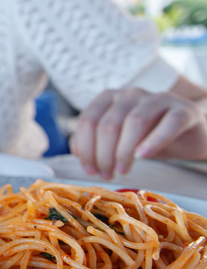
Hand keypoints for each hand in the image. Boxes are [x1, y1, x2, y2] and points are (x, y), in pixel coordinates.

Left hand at [70, 87, 206, 178]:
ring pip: (134, 122)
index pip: (88, 121)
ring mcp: (158, 98)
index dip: (86, 148)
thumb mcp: (118, 139)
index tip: (90, 170)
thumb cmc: (149, 135)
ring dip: (124, 151)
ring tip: (122, 171)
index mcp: (110, 98)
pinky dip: (153, 141)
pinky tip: (143, 156)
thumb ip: (95, 141)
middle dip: (103, 154)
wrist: (190, 133)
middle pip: (108, 124)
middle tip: (106, 174)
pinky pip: (168, 123)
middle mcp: (131, 94)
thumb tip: (76, 151)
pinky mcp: (183, 110)